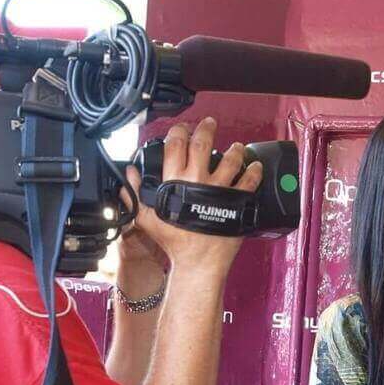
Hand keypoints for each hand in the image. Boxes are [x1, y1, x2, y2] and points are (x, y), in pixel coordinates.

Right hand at [119, 117, 261, 275]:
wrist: (198, 261)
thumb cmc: (175, 243)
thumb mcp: (147, 219)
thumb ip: (135, 194)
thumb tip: (128, 176)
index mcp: (175, 182)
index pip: (175, 145)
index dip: (179, 131)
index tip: (182, 128)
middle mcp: (198, 181)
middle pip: (202, 144)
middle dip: (206, 129)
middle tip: (210, 123)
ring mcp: (219, 190)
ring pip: (230, 159)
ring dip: (234, 149)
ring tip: (237, 146)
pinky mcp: (236, 201)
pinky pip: (249, 181)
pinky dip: (254, 171)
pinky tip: (255, 166)